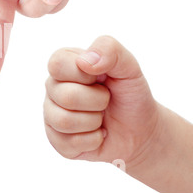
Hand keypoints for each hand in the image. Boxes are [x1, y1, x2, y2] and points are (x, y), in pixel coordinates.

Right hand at [44, 36, 159, 165]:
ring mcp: (51, 115)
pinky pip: (70, 143)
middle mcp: (53, 88)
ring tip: (100, 117)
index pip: (57, 64)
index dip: (84, 74)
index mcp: (64, 65)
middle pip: (65, 96)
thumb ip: (110, 50)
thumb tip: (84, 61)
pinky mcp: (56, 140)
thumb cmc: (130, 95)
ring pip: (64, 121)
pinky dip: (93, 139)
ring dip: (94, 121)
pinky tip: (97, 133)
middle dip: (97, 100)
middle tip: (106, 100)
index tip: (100, 77)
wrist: (141, 130)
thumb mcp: (129, 66)